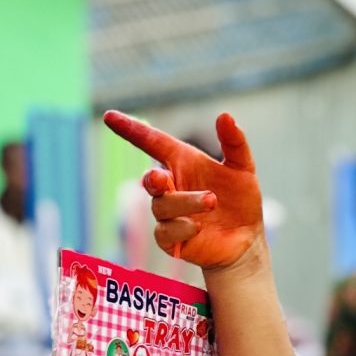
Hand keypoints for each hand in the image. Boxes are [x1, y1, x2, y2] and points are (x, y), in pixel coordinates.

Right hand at [103, 111, 265, 268]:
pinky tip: (198, 227)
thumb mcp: (242, 168)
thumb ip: (234, 143)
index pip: (151, 142)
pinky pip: (165, 232)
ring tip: (211, 201)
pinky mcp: (170, 240)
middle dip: (153, 178)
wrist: (247, 240)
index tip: (109, 117)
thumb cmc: (241, 200)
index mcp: (182, 163)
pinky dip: (181, 227)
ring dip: (185, 202)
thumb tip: (224, 115)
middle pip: (150, 179)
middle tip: (163, 178)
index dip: (130, 129)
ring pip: (161, 206)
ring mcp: (168, 214)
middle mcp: (171, 187)